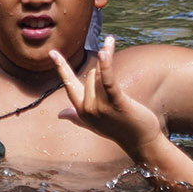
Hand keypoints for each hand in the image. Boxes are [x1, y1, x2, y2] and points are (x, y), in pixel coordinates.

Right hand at [51, 36, 163, 154]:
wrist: (140, 141)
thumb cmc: (118, 130)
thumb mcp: (93, 124)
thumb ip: (76, 116)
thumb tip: (60, 114)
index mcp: (81, 110)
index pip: (68, 83)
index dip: (61, 67)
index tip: (52, 52)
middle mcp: (88, 108)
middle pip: (92, 74)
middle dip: (104, 77)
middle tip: (118, 96)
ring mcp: (101, 106)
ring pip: (100, 74)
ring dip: (110, 68)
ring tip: (118, 77)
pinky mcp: (116, 101)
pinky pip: (109, 78)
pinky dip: (106, 63)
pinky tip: (105, 50)